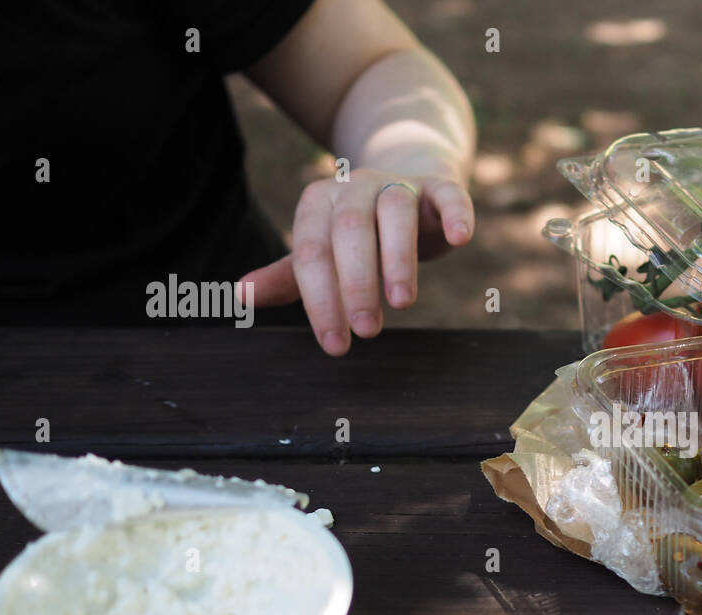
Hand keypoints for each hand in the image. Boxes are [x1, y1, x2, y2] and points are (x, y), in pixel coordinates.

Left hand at [238, 167, 473, 354]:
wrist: (409, 190)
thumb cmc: (361, 234)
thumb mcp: (323, 254)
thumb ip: (288, 276)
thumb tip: (241, 295)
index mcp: (319, 203)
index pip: (312, 253)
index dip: (321, 299)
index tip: (335, 343)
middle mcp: (355, 187)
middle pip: (349, 229)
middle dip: (356, 283)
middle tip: (366, 331)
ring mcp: (399, 184)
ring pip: (395, 211)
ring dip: (398, 258)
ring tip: (402, 303)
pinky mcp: (439, 188)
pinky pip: (448, 195)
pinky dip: (455, 214)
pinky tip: (460, 239)